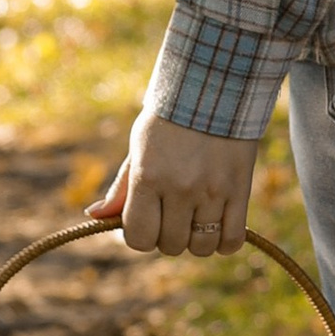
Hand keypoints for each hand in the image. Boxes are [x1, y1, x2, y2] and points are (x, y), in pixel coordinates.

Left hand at [82, 109, 258, 257]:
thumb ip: (121, 187)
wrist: (215, 89)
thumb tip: (95, 216)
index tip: (147, 221)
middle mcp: (180, 188)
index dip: (140, 235)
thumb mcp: (139, 148)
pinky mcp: (240, 190)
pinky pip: (232, 239)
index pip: (139, 237)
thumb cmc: (169, 120)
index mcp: (148, 177)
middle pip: (171, 245)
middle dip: (168, 237)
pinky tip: (218, 227)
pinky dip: (224, 242)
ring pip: (202, 247)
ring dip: (196, 240)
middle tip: (172, 216)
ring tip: (196, 220)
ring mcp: (212, 191)